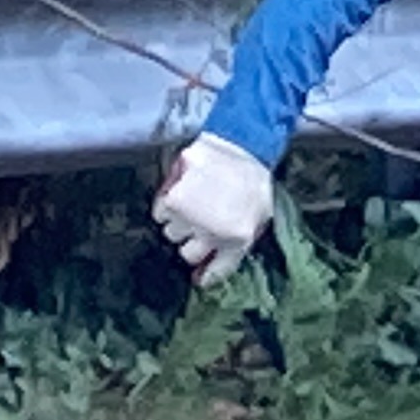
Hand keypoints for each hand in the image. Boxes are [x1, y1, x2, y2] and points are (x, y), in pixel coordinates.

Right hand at [152, 134, 274, 284]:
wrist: (241, 144)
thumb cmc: (253, 180)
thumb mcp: (258, 216)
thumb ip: (237, 244)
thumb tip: (204, 272)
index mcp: (237, 239)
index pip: (216, 272)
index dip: (207, 273)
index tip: (201, 275)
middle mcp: (211, 234)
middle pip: (188, 254)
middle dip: (193, 241)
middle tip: (200, 223)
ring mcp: (190, 218)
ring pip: (171, 233)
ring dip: (180, 222)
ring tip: (194, 201)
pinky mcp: (173, 199)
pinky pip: (160, 214)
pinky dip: (167, 206)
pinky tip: (181, 192)